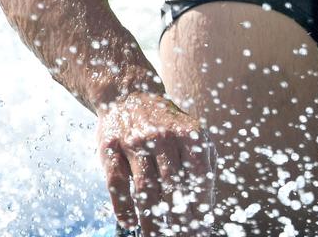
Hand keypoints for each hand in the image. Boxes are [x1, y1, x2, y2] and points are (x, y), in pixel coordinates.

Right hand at [96, 92, 215, 235]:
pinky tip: (128, 222)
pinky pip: (117, 184)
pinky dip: (122, 206)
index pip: (199, 177)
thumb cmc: (167, 123)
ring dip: (151, 219)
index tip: (202, 229)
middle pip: (173, 188)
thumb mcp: (192, 134)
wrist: (129, 94)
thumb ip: (203, 163)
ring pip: (146, 190)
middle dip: (179, 219)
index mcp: (189, 134)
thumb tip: (206, 206)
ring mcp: (135, 143)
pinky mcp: (111, 149)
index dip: (201, 206)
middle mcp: (163, 137)